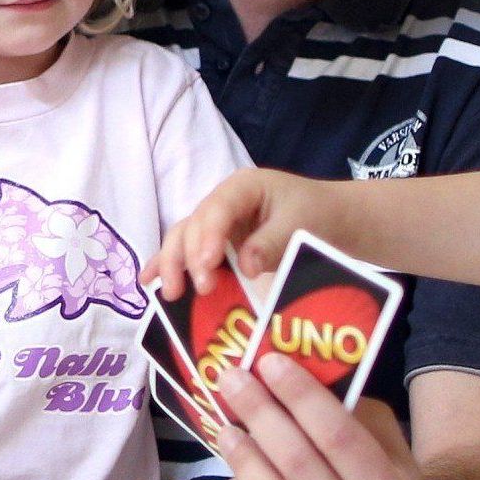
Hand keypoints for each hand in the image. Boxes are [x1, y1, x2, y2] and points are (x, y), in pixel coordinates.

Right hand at [142, 168, 336, 299]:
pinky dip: (168, 265)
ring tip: (170, 293)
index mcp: (242, 187)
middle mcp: (222, 202)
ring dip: (173, 265)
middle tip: (196, 288)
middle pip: (193, 225)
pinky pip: (187, 251)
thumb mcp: (301, 223)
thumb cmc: (316, 213)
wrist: (330, 217)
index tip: (207, 265)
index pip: (217, 209)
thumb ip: (272, 242)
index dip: (208, 236)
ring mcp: (215, 223)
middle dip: (188, 257)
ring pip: (183, 239)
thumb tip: (246, 267)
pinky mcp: (215, 243)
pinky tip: (149, 282)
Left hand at [214, 355, 445, 479]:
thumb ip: (351, 413)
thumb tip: (294, 375)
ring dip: (243, 456)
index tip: (269, 362)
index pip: (338, 437)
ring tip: (228, 425)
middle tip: (232, 379)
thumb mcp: (389, 444)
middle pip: (298, 465)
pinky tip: (238, 469)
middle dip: (260, 414)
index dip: (300, 397)